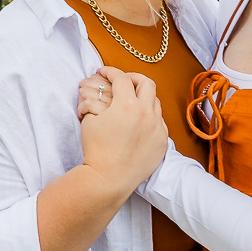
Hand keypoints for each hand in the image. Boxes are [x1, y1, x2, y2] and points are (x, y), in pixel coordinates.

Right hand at [78, 66, 167, 195]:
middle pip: (146, 83)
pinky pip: (159, 122)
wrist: (109, 179)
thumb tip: (97, 93)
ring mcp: (157, 127)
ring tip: (132, 102)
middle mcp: (146, 112)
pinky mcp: (162, 142)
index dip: (110, 71)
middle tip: (123, 81)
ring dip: (143, 97)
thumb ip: (96, 101)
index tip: (104, 72)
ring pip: (155, 102)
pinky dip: (150, 117)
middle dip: (133, 78)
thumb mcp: (90, 119)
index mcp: (127, 104)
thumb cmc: (96, 150)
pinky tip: (139, 123)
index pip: (121, 78)